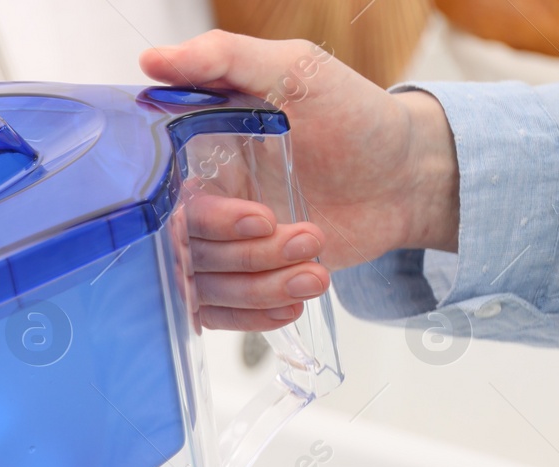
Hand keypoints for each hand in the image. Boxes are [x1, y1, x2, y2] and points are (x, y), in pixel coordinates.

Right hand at [141, 31, 458, 330]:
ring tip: (317, 261)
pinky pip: (224, 315)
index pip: (169, 205)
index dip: (211, 220)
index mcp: (197, 155)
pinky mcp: (246, 279)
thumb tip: (153, 59)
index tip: (260, 216)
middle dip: (250, 255)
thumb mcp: (294, 69)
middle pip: (188, 254)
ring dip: (265, 284)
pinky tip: (295, 297)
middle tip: (310, 234)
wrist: (406, 173)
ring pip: (209, 289)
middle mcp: (202, 201)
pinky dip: (257, 315)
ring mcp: (223, 245)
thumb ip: (223, 58)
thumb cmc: (354, 116)